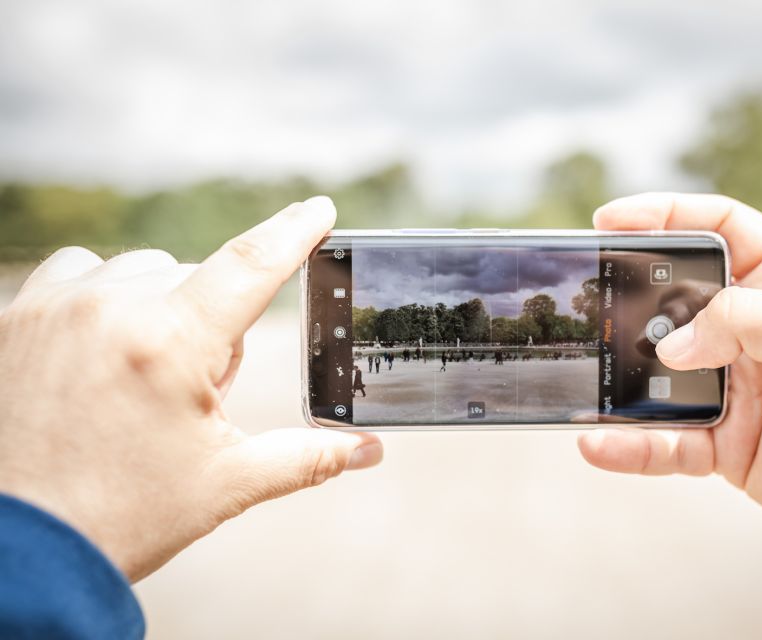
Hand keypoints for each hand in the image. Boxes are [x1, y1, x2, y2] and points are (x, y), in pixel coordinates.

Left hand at [0, 196, 381, 580]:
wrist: (18, 552)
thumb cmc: (120, 518)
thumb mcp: (226, 485)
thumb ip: (307, 458)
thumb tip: (369, 451)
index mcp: (169, 345)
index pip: (251, 264)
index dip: (294, 232)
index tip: (320, 208)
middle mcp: (110, 309)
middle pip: (197, 282)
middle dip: (211, 331)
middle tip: (188, 398)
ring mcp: (55, 308)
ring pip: (140, 272)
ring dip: (158, 309)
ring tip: (138, 380)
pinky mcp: (16, 317)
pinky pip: (80, 272)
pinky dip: (103, 297)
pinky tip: (100, 349)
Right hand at [578, 193, 761, 541]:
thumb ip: (746, 323)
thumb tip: (672, 344)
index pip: (720, 228)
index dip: (666, 215)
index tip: (611, 220)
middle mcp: (756, 330)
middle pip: (675, 299)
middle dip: (630, 300)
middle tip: (589, 301)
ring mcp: (737, 387)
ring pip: (660, 374)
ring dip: (621, 377)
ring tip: (584, 378)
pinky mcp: (726, 443)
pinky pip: (667, 442)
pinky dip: (633, 445)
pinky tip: (599, 443)